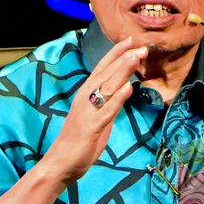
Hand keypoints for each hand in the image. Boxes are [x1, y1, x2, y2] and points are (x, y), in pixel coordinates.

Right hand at [44, 36, 146, 183]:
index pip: (103, 69)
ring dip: (122, 71)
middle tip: (140, 45)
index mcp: (86, 94)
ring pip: (107, 87)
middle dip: (124, 58)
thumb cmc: (80, 141)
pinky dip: (117, 99)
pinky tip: (128, 88)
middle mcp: (85, 98)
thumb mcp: (100, 118)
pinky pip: (106, 110)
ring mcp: (87, 111)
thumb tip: (124, 89)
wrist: (62, 163)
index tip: (131, 41)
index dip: (116, 54)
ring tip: (136, 58)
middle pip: (106, 73)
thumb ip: (111, 103)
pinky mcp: (91, 126)